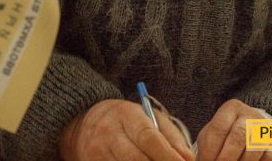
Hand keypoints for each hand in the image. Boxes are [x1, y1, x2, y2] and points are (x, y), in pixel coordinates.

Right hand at [59, 98, 194, 160]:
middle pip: (136, 159)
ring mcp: (97, 152)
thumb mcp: (146, 116)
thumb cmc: (124, 120)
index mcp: (126, 114)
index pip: (148, 137)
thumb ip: (170, 135)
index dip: (167, 155)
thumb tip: (189, 159)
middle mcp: (109, 133)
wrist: (82, 123)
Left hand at [196, 99, 271, 160]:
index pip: (218, 128)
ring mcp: (266, 129)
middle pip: (238, 137)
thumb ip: (208, 144)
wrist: (253, 133)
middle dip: (226, 158)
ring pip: (254, 148)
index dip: (210, 149)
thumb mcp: (214, 134)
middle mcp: (251, 115)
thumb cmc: (226, 135)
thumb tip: (203, 160)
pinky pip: (268, 158)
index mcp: (232, 108)